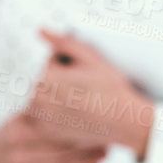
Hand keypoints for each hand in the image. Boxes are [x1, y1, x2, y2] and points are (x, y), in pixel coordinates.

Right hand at [0, 113, 108, 162]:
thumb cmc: (15, 130)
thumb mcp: (22, 112)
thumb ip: (42, 104)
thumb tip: (71, 89)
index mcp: (15, 131)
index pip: (51, 131)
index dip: (75, 127)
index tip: (96, 122)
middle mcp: (15, 155)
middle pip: (58, 152)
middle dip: (85, 146)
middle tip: (106, 138)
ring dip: (86, 161)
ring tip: (103, 151)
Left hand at [22, 28, 152, 154]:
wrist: (124, 120)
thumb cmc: (110, 89)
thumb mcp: (90, 57)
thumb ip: (63, 41)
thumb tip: (41, 30)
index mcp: (46, 77)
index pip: (52, 61)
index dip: (72, 64)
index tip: (86, 74)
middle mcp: (38, 99)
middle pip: (47, 80)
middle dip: (63, 79)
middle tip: (86, 88)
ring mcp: (42, 117)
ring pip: (46, 97)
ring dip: (59, 96)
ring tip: (82, 101)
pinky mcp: (47, 132)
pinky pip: (47, 116)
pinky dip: (59, 113)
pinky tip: (77, 113)